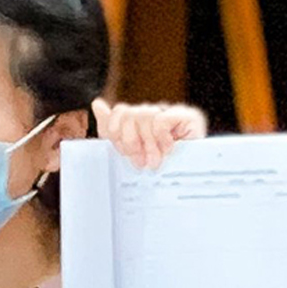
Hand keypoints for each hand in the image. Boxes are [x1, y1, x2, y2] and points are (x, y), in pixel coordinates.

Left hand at [92, 98, 207, 170]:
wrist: (189, 183)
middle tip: (140, 162)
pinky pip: (160, 121)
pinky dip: (161, 138)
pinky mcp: (188, 117)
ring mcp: (172, 113)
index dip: (117, 133)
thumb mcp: (129, 153)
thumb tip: (97, 104)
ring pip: (143, 116)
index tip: (125, 155)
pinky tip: (169, 149)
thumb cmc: (158, 172)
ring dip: (147, 145)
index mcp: (141, 121)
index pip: (119, 112)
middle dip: (130, 142)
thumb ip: (112, 129)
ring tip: (154, 162)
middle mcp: (156, 113)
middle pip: (128, 113)